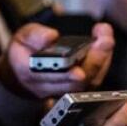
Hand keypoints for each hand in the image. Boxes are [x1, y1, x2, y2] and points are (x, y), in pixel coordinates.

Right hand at [0, 22, 114, 99]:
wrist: (22, 75)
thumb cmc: (23, 54)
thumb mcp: (21, 38)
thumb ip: (34, 35)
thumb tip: (51, 36)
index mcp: (31, 74)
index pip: (49, 78)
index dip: (65, 75)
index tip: (78, 70)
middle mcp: (48, 87)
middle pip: (76, 82)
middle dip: (94, 61)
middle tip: (104, 40)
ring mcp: (64, 89)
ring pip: (89, 81)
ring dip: (102, 59)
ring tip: (105, 37)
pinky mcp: (78, 87)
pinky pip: (95, 78)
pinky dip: (103, 60)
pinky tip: (104, 43)